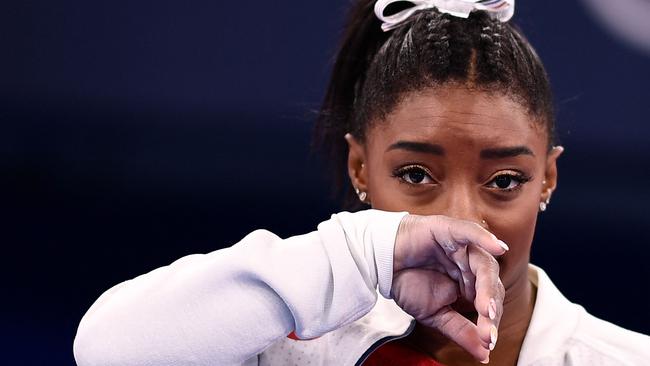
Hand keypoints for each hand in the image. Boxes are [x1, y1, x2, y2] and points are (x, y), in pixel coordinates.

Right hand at [391, 215, 507, 362]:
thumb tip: (485, 355)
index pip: (489, 303)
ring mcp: (463, 246)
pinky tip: (498, 248)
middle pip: (491, 285)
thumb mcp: (436, 314)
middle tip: (487, 331)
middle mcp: (471, 264)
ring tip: (485, 309)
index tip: (488, 343)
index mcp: (471, 283)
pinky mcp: (450, 230)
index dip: (489, 322)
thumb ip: (462, 331)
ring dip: (487, 287)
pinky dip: (485, 238)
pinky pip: (471, 233)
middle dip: (489, 309)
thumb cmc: (407, 283)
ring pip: (484, 264)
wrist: (380, 263)